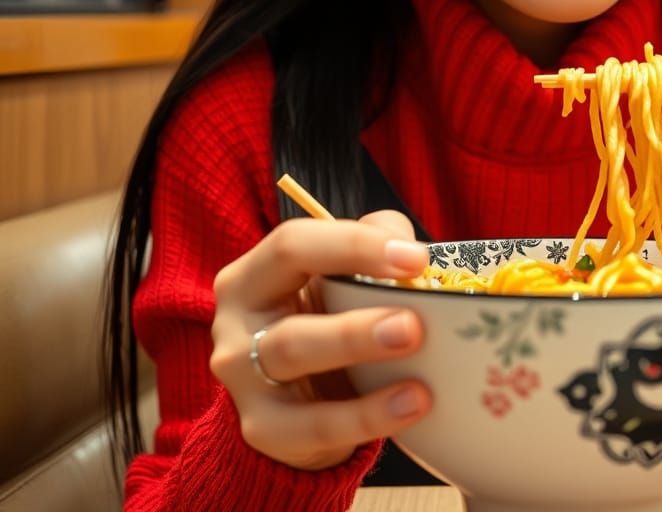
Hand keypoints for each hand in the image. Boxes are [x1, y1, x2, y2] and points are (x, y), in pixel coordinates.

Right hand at [209, 209, 430, 469]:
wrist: (301, 387)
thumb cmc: (326, 309)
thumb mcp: (340, 269)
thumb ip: (375, 239)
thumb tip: (408, 251)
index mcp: (253, 276)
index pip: (292, 247)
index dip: (354, 247)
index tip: (416, 259)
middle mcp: (237, 327)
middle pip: (291, 327)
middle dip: (355, 329)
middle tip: (413, 325)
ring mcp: (245, 383)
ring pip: (296, 368)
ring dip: (357, 363)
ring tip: (417, 372)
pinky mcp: (264, 429)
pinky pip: (316, 428)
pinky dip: (368, 417)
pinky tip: (412, 404)